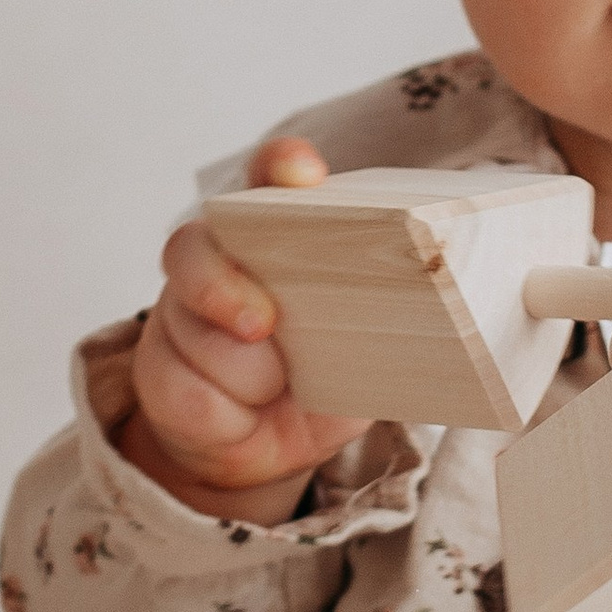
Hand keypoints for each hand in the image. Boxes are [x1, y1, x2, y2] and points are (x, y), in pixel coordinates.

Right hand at [119, 139, 375, 522]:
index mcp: (274, 234)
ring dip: (250, 376)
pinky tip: (246, 415)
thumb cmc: (323, 375)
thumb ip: (386, 311)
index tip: (302, 172)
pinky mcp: (158, 369)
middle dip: (223, 287)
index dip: (282, 165)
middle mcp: (217, 259)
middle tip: (261, 324)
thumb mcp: (366, 341)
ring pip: (196, 334)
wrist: (263, 446)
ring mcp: (179, 312)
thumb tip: (454, 301)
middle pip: (194, 249)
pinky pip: (186, 387)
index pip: (270, 175)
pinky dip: (229, 412)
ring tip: (280, 389)